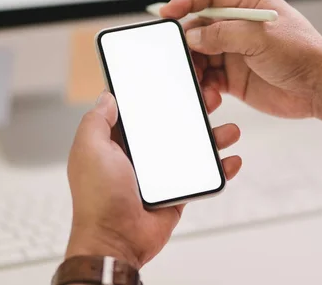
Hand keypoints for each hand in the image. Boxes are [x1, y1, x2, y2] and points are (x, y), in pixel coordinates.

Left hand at [66, 90, 241, 268]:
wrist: (116, 240)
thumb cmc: (98, 197)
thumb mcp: (90, 149)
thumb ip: (97, 121)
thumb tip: (108, 96)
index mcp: (117, 143)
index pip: (140, 112)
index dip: (157, 96)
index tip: (177, 82)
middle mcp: (139, 156)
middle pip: (171, 126)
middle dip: (192, 112)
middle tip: (209, 99)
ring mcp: (160, 175)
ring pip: (191, 148)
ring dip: (212, 137)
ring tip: (229, 130)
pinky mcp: (176, 193)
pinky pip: (201, 176)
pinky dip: (219, 168)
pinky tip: (231, 160)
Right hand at [161, 0, 321, 118]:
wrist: (320, 89)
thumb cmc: (302, 54)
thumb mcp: (260, 37)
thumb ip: (222, 34)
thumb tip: (192, 36)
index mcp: (250, 5)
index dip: (186, 1)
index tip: (167, 13)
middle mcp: (240, 27)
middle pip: (200, 28)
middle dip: (188, 42)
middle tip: (180, 56)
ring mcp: (236, 53)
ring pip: (201, 56)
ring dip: (195, 68)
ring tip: (198, 81)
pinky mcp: (235, 78)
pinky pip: (209, 79)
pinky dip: (204, 86)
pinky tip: (209, 94)